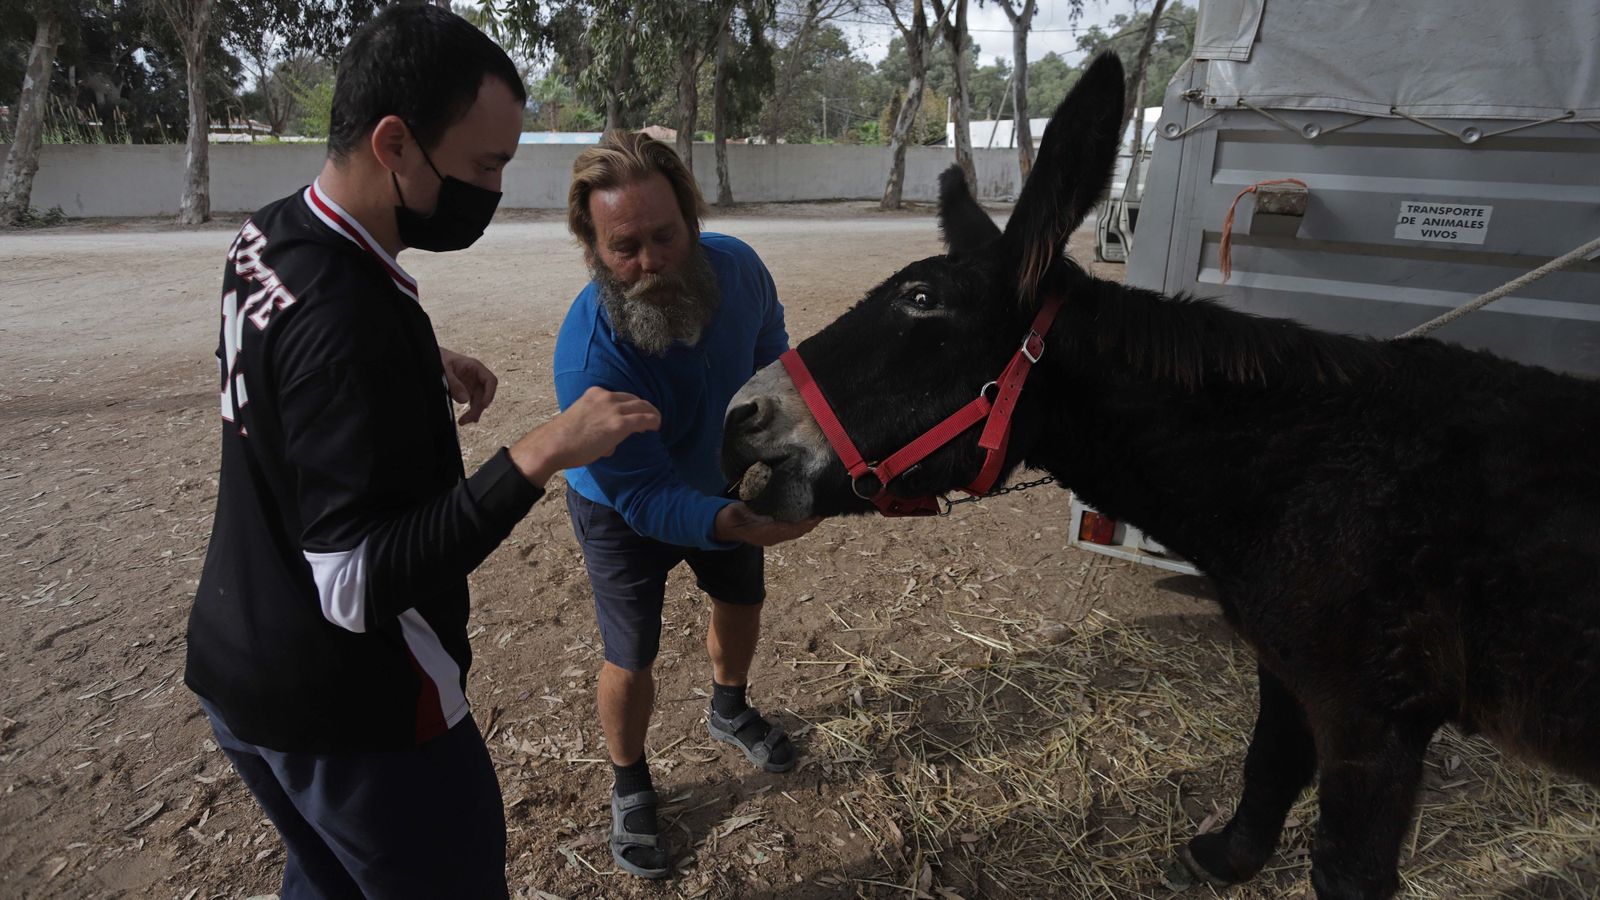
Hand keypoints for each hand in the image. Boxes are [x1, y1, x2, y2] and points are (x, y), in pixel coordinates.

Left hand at [440, 347, 497, 424]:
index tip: (484, 405)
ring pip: (479, 400)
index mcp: (475, 366)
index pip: (490, 380)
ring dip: (474, 411)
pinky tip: (466, 419)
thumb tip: (465, 400)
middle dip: (478, 407)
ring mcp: (472, 383)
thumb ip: (453, 383)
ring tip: (462, 422)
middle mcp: (476, 376)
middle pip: (485, 394)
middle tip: (468, 419)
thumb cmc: (438, 358)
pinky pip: (472, 401)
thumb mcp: (444, 369)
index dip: (490, 393)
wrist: (431, 356)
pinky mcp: (466, 390)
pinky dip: (470, 410)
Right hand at [509, 386, 660, 485]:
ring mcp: (613, 409)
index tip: (634, 414)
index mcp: (595, 393)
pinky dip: (654, 421)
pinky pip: (645, 419)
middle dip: (643, 408)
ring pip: (643, 406)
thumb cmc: (563, 440)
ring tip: (656, 422)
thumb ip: (596, 427)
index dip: (630, 405)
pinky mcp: (620, 424)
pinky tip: (657, 427)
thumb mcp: (580, 421)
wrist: (554, 445)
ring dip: (652, 414)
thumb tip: (610, 444)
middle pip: (634, 398)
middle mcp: (605, 397)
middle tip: (649, 418)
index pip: (619, 396)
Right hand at [713, 501, 820, 546]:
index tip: (817, 512)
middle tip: (826, 507)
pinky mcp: (773, 535)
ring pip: (796, 532)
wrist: (723, 526)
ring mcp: (773, 538)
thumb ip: (753, 508)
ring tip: (821, 509)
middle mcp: (772, 537)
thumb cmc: (731, 516)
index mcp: (765, 533)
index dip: (805, 521)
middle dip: (812, 521)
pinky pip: (792, 530)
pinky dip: (802, 523)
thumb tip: (769, 502)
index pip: (791, 528)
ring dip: (809, 522)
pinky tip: (808, 514)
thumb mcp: (740, 510)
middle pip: (798, 531)